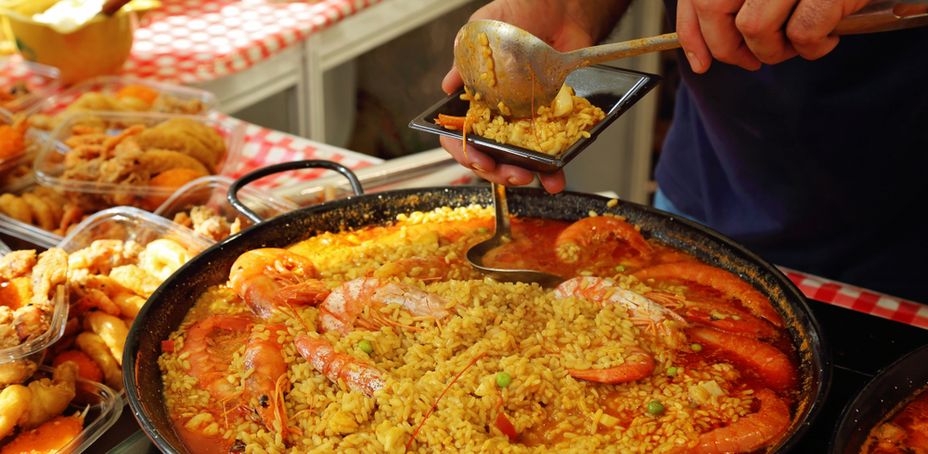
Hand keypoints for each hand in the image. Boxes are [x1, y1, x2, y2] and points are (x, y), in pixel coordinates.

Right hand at [440, 0, 627, 193]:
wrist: (562, 6)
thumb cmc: (519, 12)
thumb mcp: (482, 29)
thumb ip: (464, 59)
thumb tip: (448, 86)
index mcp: (476, 99)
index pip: (460, 136)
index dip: (464, 152)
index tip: (478, 158)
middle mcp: (498, 116)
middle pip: (488, 155)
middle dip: (496, 170)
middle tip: (510, 172)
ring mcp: (525, 121)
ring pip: (517, 160)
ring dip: (522, 175)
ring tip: (532, 177)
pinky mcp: (553, 122)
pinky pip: (550, 152)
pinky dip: (554, 169)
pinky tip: (557, 176)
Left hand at [677, 0, 869, 72]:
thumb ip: (731, 5)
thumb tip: (702, 55)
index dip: (691, 33)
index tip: (700, 62)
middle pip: (713, 9)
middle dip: (727, 48)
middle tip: (750, 60)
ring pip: (754, 27)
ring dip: (773, 50)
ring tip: (794, 43)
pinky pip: (803, 33)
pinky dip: (812, 48)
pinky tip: (826, 38)